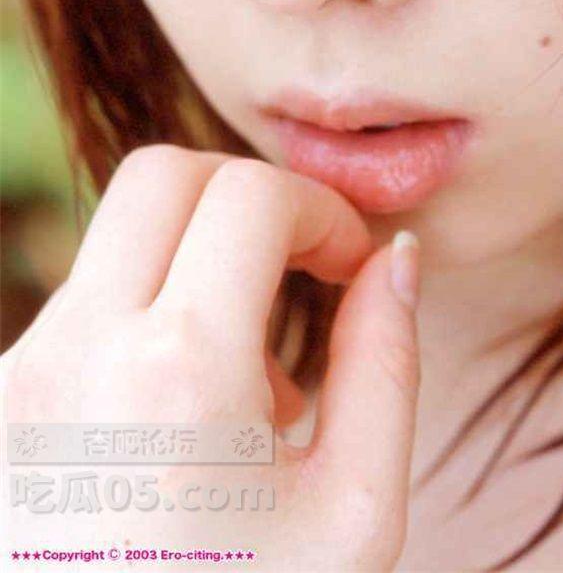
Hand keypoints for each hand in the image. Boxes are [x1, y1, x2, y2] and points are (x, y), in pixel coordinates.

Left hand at [3, 145, 420, 570]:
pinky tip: (189, 419)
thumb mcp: (352, 516)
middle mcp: (75, 354)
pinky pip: (85, 306)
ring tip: (254, 381)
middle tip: (300, 263)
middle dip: (247, 195)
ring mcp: (19, 378)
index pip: (248, 195)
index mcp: (178, 375)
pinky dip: (151, 316)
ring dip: (200, 262)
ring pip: (118, 238)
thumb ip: (386, 364)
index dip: (320, 209)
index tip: (350, 262)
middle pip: (163, 175)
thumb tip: (396, 259)